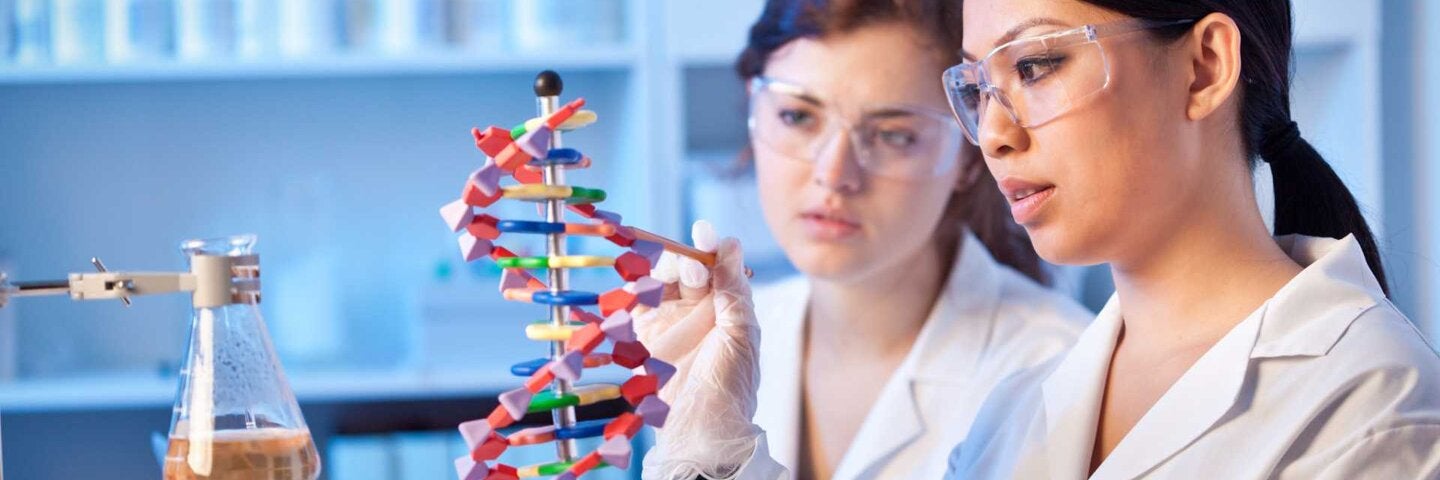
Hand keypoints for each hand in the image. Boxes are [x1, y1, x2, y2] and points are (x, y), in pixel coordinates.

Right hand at [635, 221, 762, 479]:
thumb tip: (729, 242)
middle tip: (695, 267)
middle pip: (687, 267)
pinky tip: (642, 282)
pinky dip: (635, 287)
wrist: (702, 430)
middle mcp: (698, 309)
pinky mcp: (642, 334)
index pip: (718, 265)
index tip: (704, 232)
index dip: (710, 246)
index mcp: (728, 306)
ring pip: (660, 280)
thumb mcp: (741, 333)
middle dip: (688, 260)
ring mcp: (669, 320)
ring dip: (665, 271)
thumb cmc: (731, 386)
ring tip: (677, 277)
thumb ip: (733, 287)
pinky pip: (635, 302)